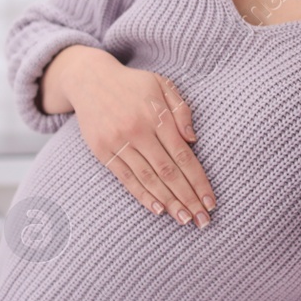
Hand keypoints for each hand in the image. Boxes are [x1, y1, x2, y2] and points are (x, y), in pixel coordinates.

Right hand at [41, 46, 215, 226]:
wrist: (89, 79)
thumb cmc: (133, 84)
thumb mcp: (162, 84)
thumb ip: (181, 110)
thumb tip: (193, 140)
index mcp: (156, 115)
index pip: (183, 155)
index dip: (198, 181)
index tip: (210, 201)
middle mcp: (137, 131)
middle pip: (168, 172)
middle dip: (188, 198)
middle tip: (203, 220)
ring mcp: (118, 142)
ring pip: (148, 179)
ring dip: (168, 202)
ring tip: (184, 220)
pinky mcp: (102, 151)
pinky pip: (126, 178)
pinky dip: (142, 195)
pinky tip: (158, 210)